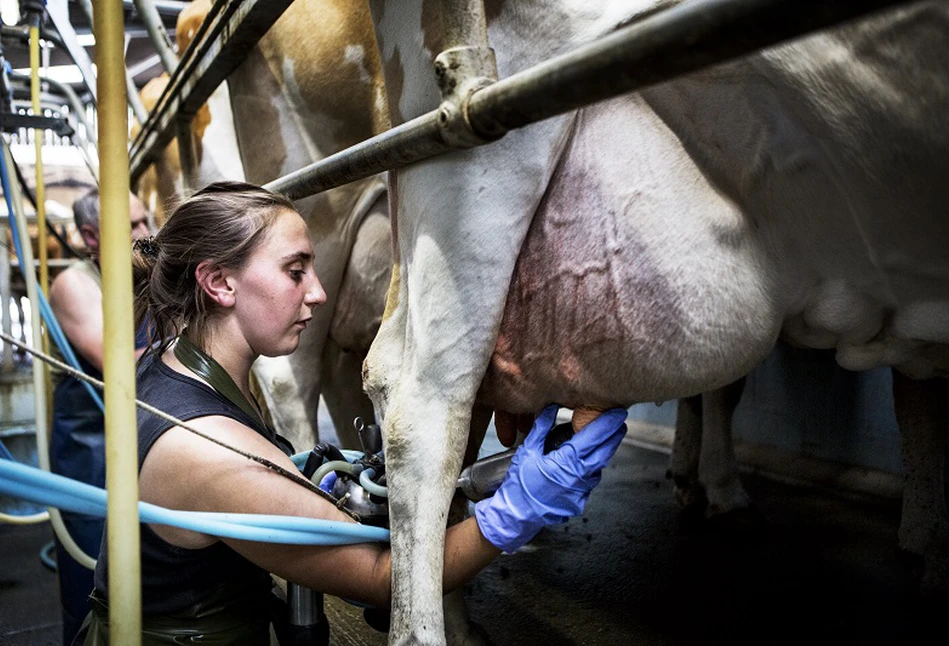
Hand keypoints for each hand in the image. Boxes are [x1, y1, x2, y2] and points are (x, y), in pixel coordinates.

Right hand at [475, 404, 627, 552]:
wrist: (517, 515)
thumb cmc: (520, 484)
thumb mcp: (528, 451)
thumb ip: (542, 427)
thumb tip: (551, 407)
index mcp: (566, 462)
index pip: (593, 438)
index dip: (607, 424)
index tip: (617, 413)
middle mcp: (579, 478)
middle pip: (604, 452)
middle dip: (614, 435)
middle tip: (618, 422)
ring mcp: (581, 492)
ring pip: (598, 467)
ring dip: (602, 452)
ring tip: (603, 439)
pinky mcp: (580, 501)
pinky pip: (590, 481)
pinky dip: (591, 468)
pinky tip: (584, 462)